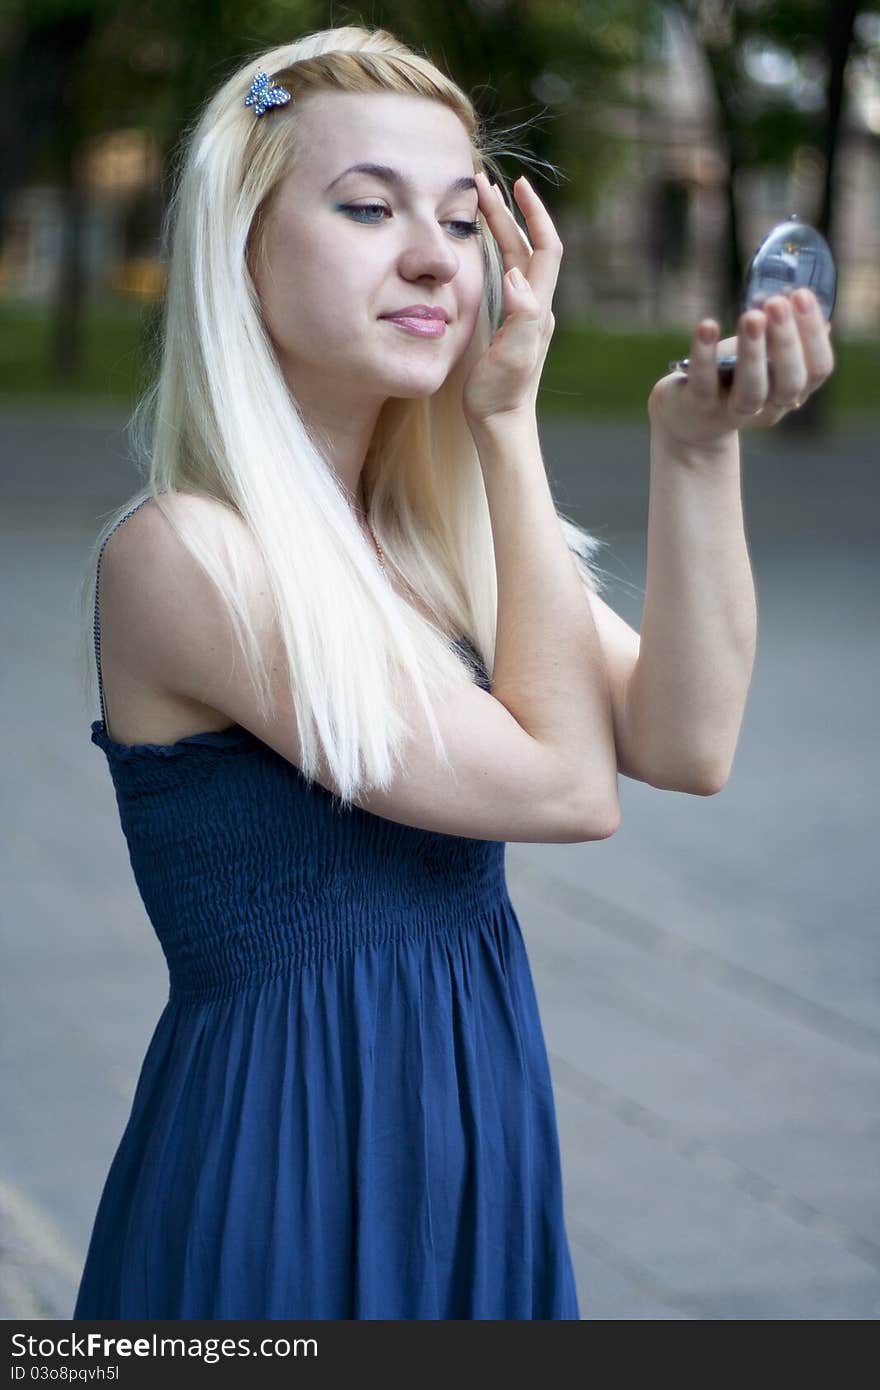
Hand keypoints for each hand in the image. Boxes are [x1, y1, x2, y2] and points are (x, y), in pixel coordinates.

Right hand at [462, 171, 560, 425]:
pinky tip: (481, 245)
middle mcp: (536, 305)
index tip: (518, 186)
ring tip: (480, 202)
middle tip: (481, 183)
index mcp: (537, 308)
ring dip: (501, 227)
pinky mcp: (511, 322)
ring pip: (515, 257)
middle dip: (507, 212)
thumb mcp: (512, 357)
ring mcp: (524, 314)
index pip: (545, 248)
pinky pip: (506, 274)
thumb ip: (520, 317)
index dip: (534, 214)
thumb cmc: (501, 395)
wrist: (502, 424)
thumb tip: (517, 276)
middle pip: (526, 246)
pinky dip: (495, 250)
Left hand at [648, 289, 834, 451]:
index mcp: (794, 391)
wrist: (689, 416)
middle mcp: (770, 407)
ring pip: (752, 390)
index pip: (818, 369)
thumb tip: (799, 296)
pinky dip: (705, 354)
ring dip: (753, 352)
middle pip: (789, 382)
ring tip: (751, 316)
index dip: (814, 334)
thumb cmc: (733, 375)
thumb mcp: (762, 354)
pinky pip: (704, 383)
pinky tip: (707, 325)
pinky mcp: (700, 407)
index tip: (801, 295)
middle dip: (786, 341)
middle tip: (777, 303)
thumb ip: (780, 331)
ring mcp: (734, 412)